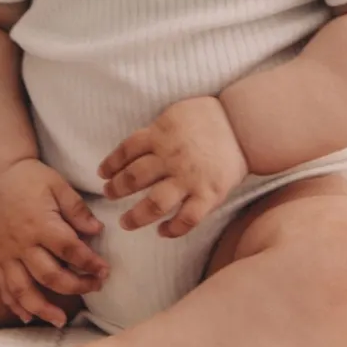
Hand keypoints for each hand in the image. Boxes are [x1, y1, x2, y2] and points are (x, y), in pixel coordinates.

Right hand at [0, 159, 109, 326]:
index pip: (69, 250)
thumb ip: (77, 209)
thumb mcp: (58, 184)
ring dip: (42, 308)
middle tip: (94, 288)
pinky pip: (2, 287)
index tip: (104, 271)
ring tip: (60, 320)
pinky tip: (27, 316)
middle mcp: (22, 242)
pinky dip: (14, 304)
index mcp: (40, 223)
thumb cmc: (31, 179)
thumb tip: (97, 230)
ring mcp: (6, 253)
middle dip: (75, 286)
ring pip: (22, 289)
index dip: (89, 263)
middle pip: (49, 275)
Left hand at [97, 96, 249, 238]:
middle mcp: (170, 157)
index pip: (127, 150)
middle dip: (116, 189)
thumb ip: (157, 131)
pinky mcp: (208, 194)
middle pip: (134, 178)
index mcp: (161, 134)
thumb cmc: (209, 116)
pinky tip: (162, 232)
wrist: (244, 124)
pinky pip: (186, 219)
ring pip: (154, 203)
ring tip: (126, 222)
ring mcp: (189, 178)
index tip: (103, 173)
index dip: (111, 163)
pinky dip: (172, 229)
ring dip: (136, 216)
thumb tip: (138, 144)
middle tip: (109, 195)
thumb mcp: (176, 114)